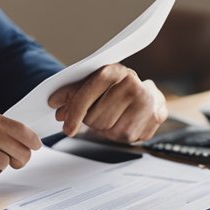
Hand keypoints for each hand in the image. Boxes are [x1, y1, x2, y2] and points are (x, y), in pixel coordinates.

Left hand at [47, 63, 167, 143]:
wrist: (149, 94)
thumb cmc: (117, 88)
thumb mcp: (93, 83)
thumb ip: (72, 92)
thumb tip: (55, 103)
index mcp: (113, 71)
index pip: (87, 96)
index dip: (74, 114)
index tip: (67, 129)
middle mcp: (131, 84)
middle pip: (96, 118)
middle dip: (90, 121)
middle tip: (95, 115)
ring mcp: (145, 102)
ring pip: (109, 130)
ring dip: (105, 128)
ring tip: (111, 116)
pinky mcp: (154, 119)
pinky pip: (125, 138)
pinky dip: (119, 134)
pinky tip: (123, 122)